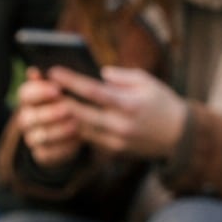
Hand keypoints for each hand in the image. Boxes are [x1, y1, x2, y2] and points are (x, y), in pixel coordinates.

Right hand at [14, 67, 81, 167]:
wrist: (69, 128)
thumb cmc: (65, 101)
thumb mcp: (60, 89)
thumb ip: (48, 81)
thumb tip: (33, 71)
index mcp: (27, 99)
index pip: (24, 94)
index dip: (39, 92)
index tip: (57, 90)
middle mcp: (25, 119)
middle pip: (28, 117)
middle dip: (49, 113)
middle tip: (68, 109)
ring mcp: (32, 138)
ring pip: (39, 136)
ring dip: (58, 131)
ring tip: (75, 125)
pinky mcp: (42, 154)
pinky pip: (48, 154)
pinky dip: (63, 147)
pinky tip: (78, 140)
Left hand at [49, 65, 186, 159]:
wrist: (181, 137)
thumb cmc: (162, 103)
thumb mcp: (146, 81)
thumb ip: (121, 76)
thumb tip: (98, 73)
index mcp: (129, 104)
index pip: (92, 91)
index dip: (70, 81)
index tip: (52, 71)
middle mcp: (120, 124)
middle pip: (80, 113)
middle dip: (58, 100)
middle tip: (40, 87)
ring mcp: (116, 140)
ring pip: (80, 129)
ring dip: (62, 116)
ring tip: (46, 102)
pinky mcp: (114, 150)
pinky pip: (88, 139)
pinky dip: (74, 128)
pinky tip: (62, 117)